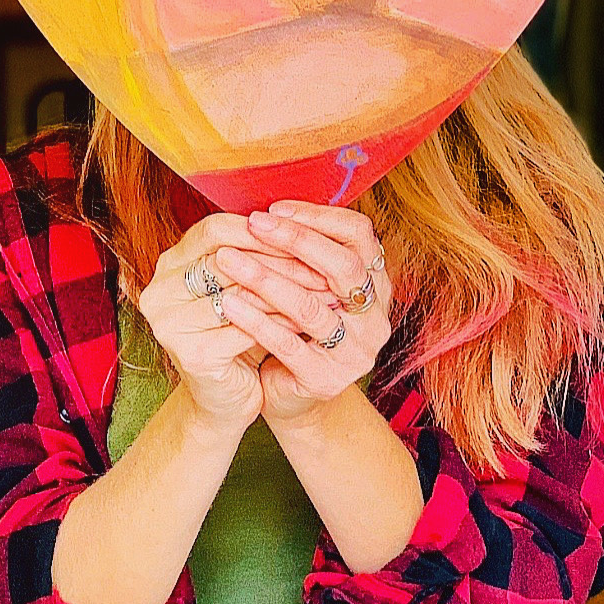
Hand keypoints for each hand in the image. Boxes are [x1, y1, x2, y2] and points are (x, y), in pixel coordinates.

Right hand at [138, 213, 328, 432]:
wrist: (224, 401)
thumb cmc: (236, 337)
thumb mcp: (240, 290)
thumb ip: (252, 256)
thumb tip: (300, 221)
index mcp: (169, 266)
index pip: (214, 229)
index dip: (261, 231)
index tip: (303, 233)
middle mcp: (160, 291)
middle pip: (227, 258)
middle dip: (280, 260)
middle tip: (323, 262)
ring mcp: (171, 324)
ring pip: (239, 294)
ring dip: (288, 290)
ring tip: (325, 289)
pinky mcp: (192, 355)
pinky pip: (247, 330)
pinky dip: (281, 322)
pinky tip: (309, 320)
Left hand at [214, 201, 393, 424]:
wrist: (292, 396)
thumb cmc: (296, 331)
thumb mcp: (306, 287)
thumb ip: (302, 253)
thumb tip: (265, 207)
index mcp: (375, 286)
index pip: (359, 236)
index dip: (318, 217)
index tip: (273, 209)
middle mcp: (375, 318)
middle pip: (343, 267)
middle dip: (295, 240)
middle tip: (253, 224)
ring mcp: (355, 352)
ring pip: (311, 306)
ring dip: (265, 278)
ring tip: (228, 259)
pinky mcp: (327, 379)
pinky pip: (289, 344)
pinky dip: (256, 320)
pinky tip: (228, 302)